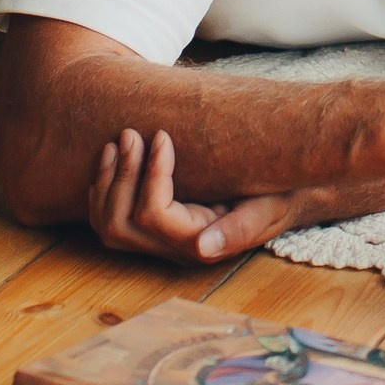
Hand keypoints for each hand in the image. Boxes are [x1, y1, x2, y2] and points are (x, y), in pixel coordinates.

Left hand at [86, 128, 304, 265]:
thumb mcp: (268, 208)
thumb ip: (241, 228)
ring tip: (116, 143)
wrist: (281, 198)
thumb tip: (203, 248)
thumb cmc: (278, 196)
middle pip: (121, 224)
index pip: (153, 215)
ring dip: (105, 183)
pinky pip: (111, 221)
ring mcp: (159, 244)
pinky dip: (103, 191)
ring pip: (109, 227)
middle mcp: (174, 251)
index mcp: (200, 243)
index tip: (162, 136)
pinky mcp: (152, 231)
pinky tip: (111, 160)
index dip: (151, 173)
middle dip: (121, 176)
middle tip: (130, 134)